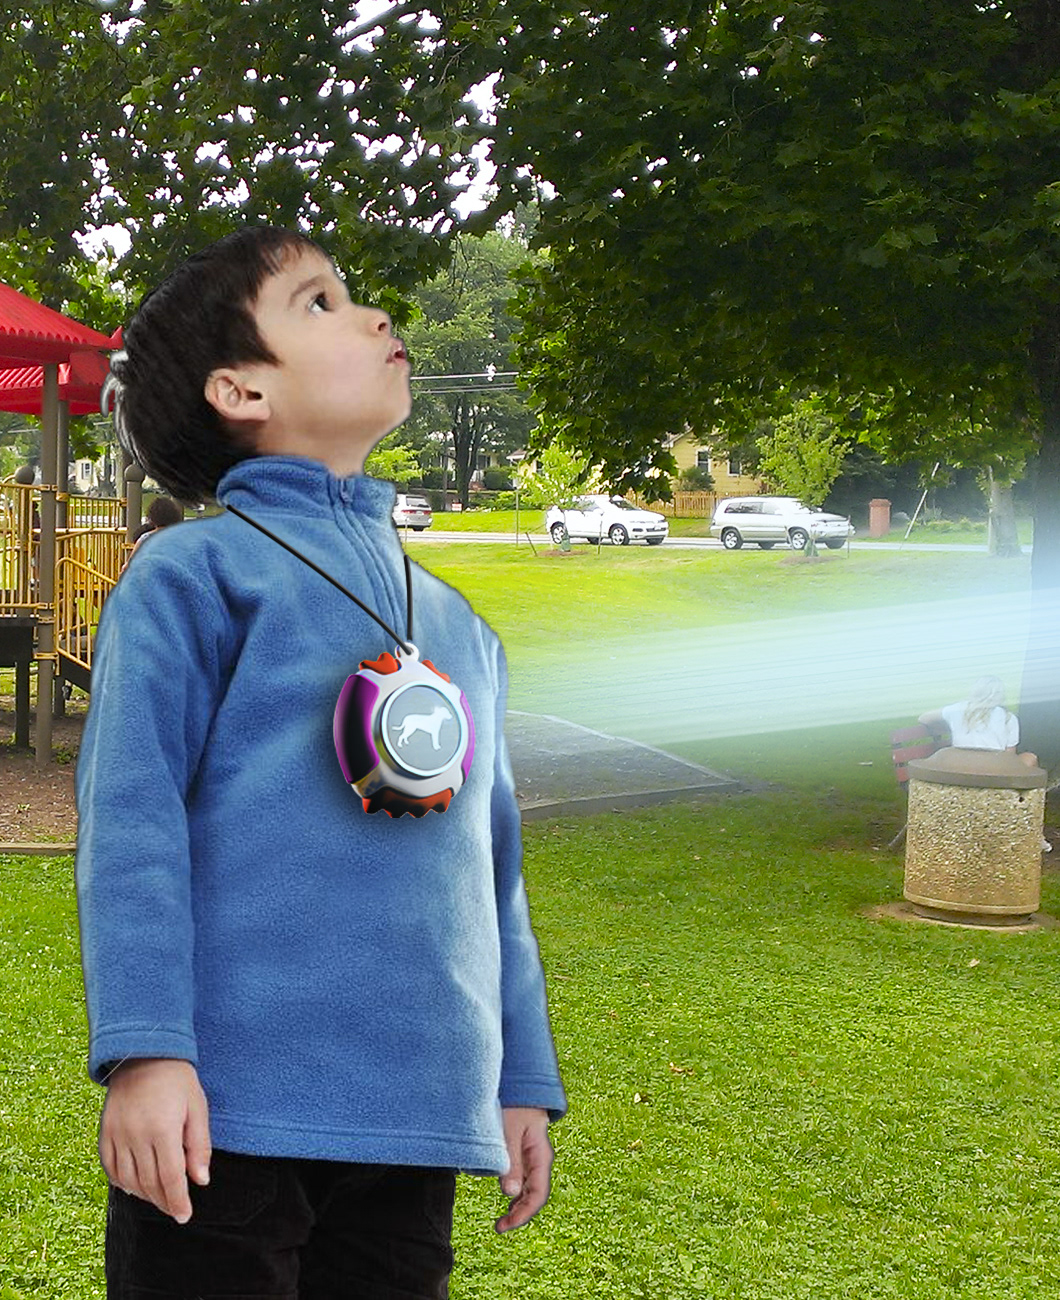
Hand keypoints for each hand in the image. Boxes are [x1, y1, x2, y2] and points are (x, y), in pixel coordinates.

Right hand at [98, 1058, 211, 1223]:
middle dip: (164, 1202)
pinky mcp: (104, 1133)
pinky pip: (110, 1167)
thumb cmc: (177, 1080)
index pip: (170, 1178)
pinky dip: (122, 1182)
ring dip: (144, 1196)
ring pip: (128, 1180)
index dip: (177, 1201)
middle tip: (175, 1211)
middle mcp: (136, 1136)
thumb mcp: (197, 1107)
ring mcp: (117, 1135)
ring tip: (159, 1200)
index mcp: (163, 1129)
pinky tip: (134, 1187)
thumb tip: (201, 1180)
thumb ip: (199, 1146)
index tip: (184, 1215)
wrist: (143, 1054)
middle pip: (149, 1183)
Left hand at [495, 1106, 551, 1232]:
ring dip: (518, 1206)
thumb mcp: (510, 1131)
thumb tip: (510, 1194)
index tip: (507, 1225)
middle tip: (499, 1227)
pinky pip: (524, 1179)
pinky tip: (508, 1199)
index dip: (524, 1214)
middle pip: (535, 1195)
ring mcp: (532, 1157)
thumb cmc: (516, 1104)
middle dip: (520, 1214)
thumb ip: (511, 1161)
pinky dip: (516, 1193)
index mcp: (541, 1155)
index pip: (538, 1194)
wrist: (521, 1084)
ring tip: (502, 1220)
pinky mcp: (524, 1152)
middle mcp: (539, 1159)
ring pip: (530, 1189)